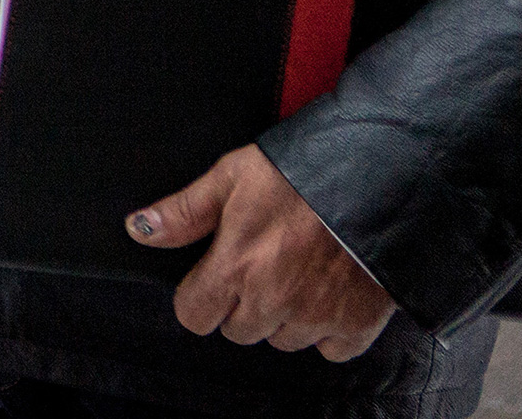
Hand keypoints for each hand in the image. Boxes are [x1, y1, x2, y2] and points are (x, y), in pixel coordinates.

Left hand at [129, 144, 395, 360]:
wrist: (380, 176)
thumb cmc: (301, 172)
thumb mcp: (231, 176)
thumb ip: (185, 211)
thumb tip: (141, 229)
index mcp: (234, 268)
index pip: (193, 316)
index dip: (199, 295)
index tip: (214, 274)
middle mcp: (272, 302)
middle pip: (237, 330)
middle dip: (242, 303)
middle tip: (264, 262)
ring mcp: (316, 318)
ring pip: (282, 340)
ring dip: (284, 316)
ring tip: (299, 269)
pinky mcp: (357, 325)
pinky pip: (330, 348)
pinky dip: (328, 328)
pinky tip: (330, 289)